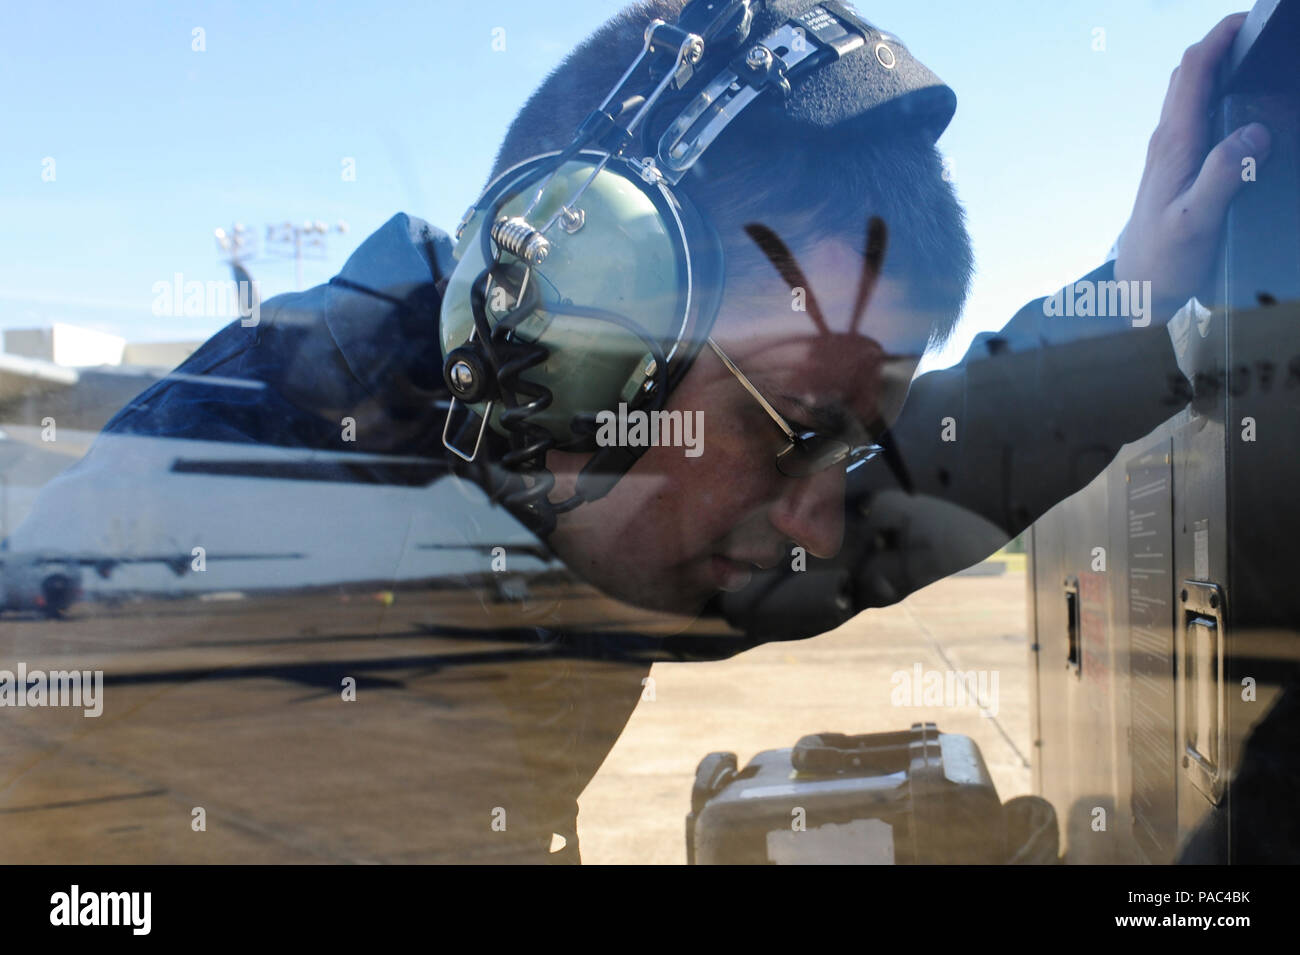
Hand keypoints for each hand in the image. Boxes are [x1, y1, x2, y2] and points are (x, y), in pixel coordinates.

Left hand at [1114, 12, 1270, 315]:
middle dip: (1222, 43)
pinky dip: (1215, 94)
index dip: (1220, 37)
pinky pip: (1194, 116)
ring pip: (1190, 93)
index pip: (1193, 71)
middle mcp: (1167, 140)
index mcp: (1174, 143)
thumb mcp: (1197, 220)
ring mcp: (1169, 152)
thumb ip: (1224, 175)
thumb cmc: (1165, 259)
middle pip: (1189, 73)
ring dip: (1217, 66)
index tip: (1249, 20)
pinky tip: (1238, 104)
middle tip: (1258, 34)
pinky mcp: (1175, 166)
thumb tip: (1253, 134)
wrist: (1138, 288)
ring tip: (1254, 57)